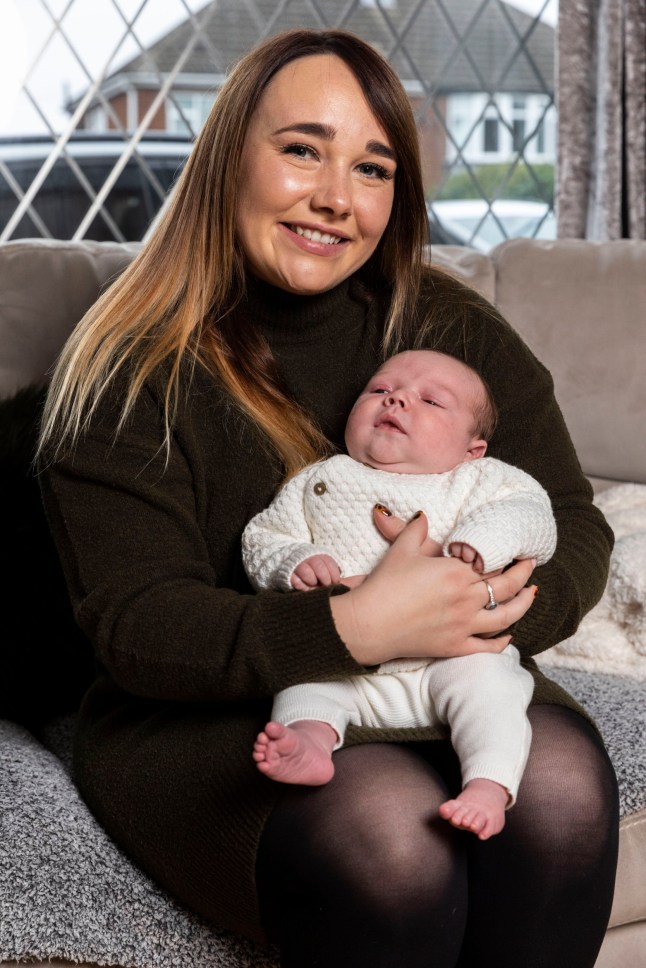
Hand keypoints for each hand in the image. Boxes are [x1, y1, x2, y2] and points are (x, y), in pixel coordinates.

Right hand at [291, 554, 340, 590]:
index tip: (335, 583)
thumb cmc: (316, 572)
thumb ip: (339, 574)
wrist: (292, 563)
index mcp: (321, 556)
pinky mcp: (289, 574)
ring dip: (312, 581)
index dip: (334, 575)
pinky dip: (301, 586)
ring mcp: (298, 565)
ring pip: (307, 572)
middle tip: (325, 586)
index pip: (330, 563)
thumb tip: (361, 580)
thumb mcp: (328, 568)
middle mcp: (309, 558)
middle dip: (324, 578)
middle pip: (319, 566)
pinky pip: (295, 580)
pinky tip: (305, 588)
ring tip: (314, 586)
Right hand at [330, 509, 536, 666]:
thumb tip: (423, 515)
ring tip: (531, 594)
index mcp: (456, 571)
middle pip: (506, 585)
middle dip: (522, 573)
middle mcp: (466, 598)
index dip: (506, 554)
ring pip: (506, 615)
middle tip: (530, 564)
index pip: (491, 561)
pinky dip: (502, 641)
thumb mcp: (401, 550)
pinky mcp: (456, 646)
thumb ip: (416, 530)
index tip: (514, 547)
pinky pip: (487, 645)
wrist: (370, 623)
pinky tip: (508, 634)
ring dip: (523, 604)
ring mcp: (464, 624)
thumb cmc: (385, 585)